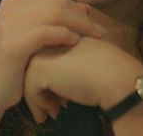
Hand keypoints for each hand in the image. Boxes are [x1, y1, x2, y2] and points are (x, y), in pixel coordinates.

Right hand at [0, 0, 105, 113]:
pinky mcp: (13, 43)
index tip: (91, 19)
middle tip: (98, 30)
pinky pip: (48, 32)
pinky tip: (75, 42)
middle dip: (81, 16)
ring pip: (56, 14)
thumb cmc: (12, 63)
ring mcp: (9, 23)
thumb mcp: (28, 33)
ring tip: (93, 37)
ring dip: (79, 25)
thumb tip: (84, 8)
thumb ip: (50, 18)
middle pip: (57, 2)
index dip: (76, 7)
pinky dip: (65, 35)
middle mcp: (9, 7)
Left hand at [23, 36, 142, 122]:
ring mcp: (42, 50)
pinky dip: (39, 104)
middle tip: (48, 106)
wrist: (115, 76)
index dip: (46, 76)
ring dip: (37, 98)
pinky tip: (54, 113)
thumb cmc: (106, 67)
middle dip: (37, 87)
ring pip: (27, 78)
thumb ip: (66, 59)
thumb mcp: (82, 55)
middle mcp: (48, 37)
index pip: (41, 54)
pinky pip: (30, 90)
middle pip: (30, 65)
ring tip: (51, 111)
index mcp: (60, 29)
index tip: (53, 94)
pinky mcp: (40, 67)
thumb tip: (53, 82)